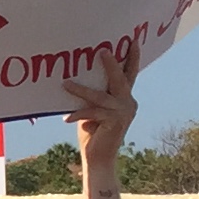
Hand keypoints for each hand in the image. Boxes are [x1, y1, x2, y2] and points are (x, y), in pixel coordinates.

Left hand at [63, 47, 136, 167]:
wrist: (99, 158)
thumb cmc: (93, 133)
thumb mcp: (93, 111)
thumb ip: (92, 97)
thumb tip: (74, 78)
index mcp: (126, 98)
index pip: (129, 74)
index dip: (132, 57)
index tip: (133, 40)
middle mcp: (128, 103)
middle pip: (120, 79)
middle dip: (111, 64)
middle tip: (102, 50)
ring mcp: (123, 113)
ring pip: (100, 96)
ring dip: (80, 90)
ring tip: (65, 83)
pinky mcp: (114, 122)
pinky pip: (92, 113)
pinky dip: (78, 114)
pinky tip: (66, 118)